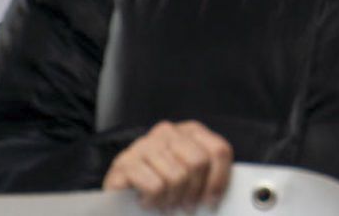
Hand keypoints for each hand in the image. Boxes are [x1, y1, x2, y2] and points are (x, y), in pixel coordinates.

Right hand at [103, 120, 231, 211]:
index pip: (218, 150)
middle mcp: (167, 132)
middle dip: (193, 192)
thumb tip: (216, 197)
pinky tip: (147, 201)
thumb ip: (206, 176)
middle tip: (185, 207)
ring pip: (177, 177)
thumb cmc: (160, 183)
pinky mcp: (125, 162)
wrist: (119, 194)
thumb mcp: (189, 175)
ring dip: (171, 200)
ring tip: (164, 205)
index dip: (219, 180)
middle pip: (198, 163)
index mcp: (189, 131)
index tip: (211, 201)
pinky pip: (155, 187)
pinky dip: (153, 201)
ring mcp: (144, 144)